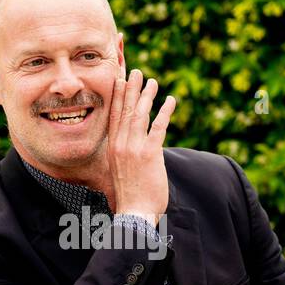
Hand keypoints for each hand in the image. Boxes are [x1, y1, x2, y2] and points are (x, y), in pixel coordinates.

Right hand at [107, 68, 174, 222]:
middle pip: (125, 110)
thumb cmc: (129, 196)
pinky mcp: (149, 154)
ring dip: (147, 96)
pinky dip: (165, 112)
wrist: (134, 213)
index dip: (117, 96)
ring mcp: (134, 148)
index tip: (120, 80)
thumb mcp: (118, 171)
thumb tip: (128, 149)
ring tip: (153, 82)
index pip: (113, 116)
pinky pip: (158, 127)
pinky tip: (171, 101)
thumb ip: (123, 156)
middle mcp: (120, 144)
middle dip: (131, 89)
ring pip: (140, 115)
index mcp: (112, 148)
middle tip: (137, 72)